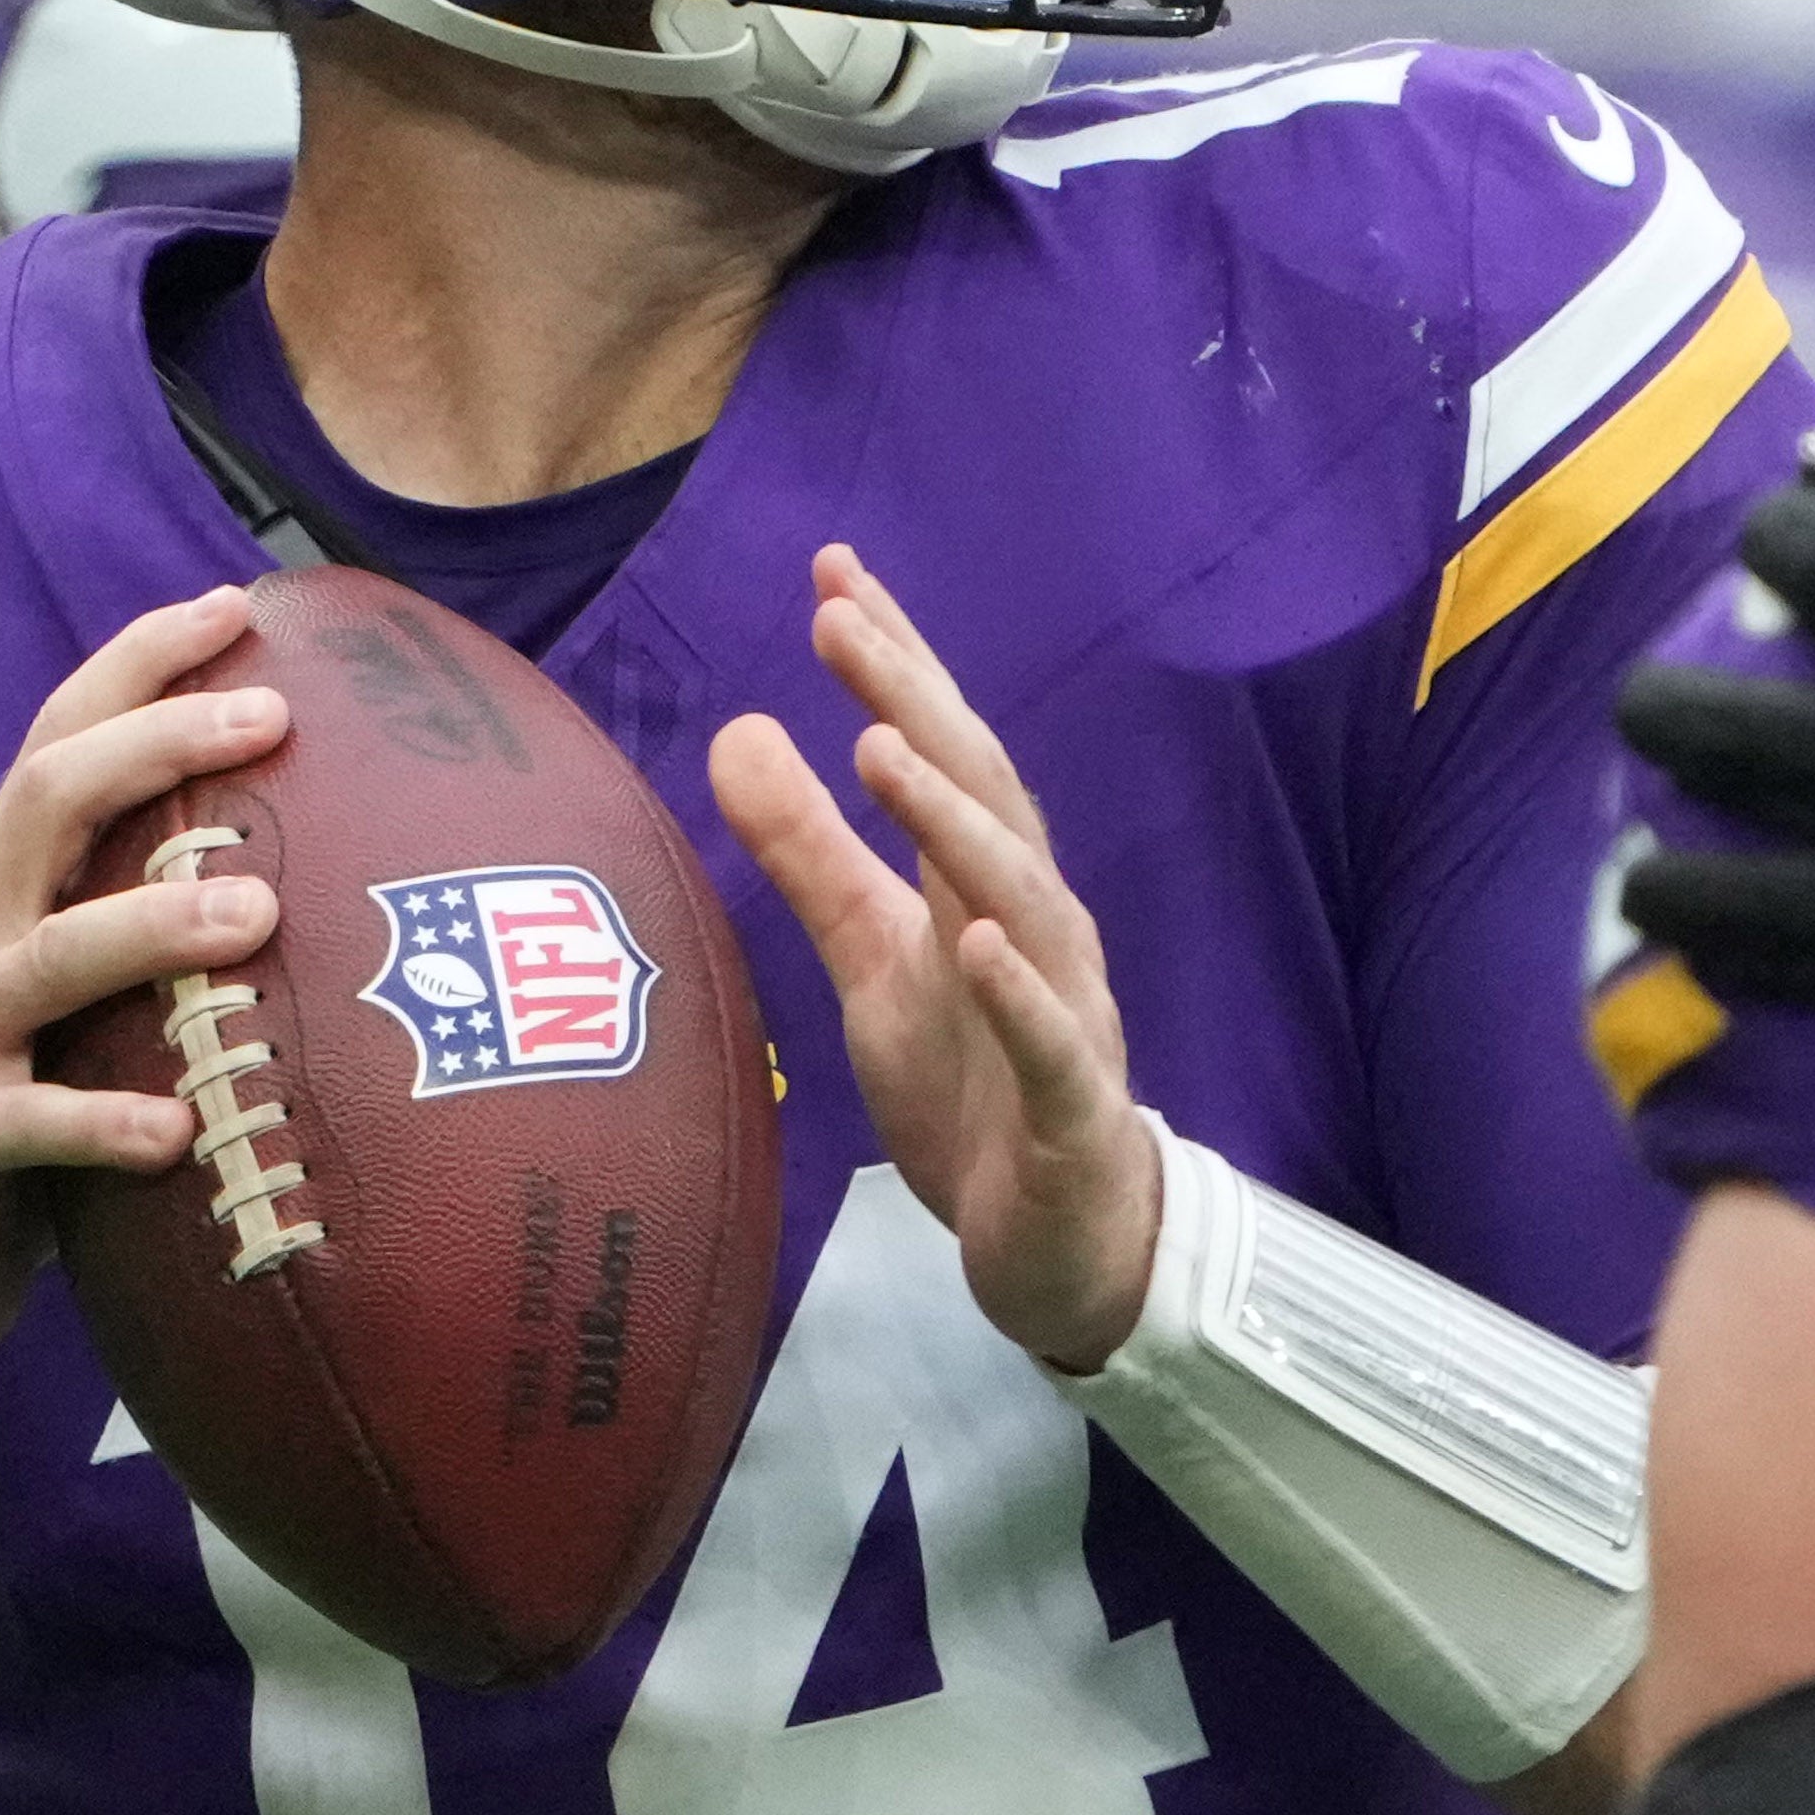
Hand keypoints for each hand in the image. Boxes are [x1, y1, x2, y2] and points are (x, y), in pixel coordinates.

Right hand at [0, 586, 282, 1395]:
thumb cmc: (7, 1121)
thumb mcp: (63, 1010)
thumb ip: (131, 932)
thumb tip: (292, 862)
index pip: (60, 742)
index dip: (139, 665)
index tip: (236, 606)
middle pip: (48, 802)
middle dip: (159, 744)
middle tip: (272, 716)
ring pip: (51, 957)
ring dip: (153, 924)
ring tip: (253, 909)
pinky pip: (30, 1125)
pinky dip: (105, 1124)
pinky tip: (181, 1131)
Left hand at [709, 543, 1158, 1367]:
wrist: (1062, 1243)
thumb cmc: (972, 1090)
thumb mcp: (870, 962)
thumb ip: (809, 854)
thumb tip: (740, 727)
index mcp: (981, 885)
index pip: (942, 751)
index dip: (893, 662)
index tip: (832, 571)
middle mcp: (1034, 925)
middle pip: (982, 795)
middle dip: (916, 702)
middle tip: (843, 619)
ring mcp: (1064, 1011)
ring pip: (1025, 899)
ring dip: (957, 824)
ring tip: (885, 749)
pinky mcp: (1074, 1108)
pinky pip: (1052, 1041)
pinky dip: (1021, 990)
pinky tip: (981, 939)